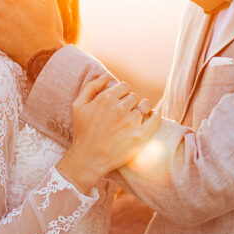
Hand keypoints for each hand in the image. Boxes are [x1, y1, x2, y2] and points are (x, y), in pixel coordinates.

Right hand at [57, 74, 159, 193]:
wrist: (88, 159)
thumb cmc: (82, 132)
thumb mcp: (78, 105)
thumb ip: (91, 87)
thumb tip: (106, 75)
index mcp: (106, 99)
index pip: (124, 86)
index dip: (122, 93)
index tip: (120, 100)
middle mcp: (120, 108)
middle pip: (133, 96)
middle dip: (130, 102)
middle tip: (124, 112)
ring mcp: (131, 122)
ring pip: (144, 105)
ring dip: (141, 108)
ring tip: (136, 116)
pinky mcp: (140, 136)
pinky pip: (155, 119)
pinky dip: (155, 116)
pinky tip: (152, 117)